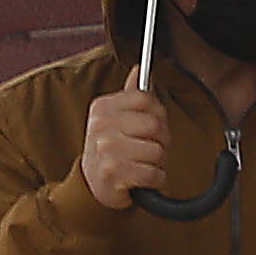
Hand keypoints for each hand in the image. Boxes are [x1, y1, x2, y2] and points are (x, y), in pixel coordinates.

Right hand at [79, 91, 172, 209]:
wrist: (93, 185)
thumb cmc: (112, 150)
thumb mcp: (115, 119)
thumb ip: (130, 96)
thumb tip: (140, 69)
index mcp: (103, 107)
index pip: (146, 98)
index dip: (159, 114)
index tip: (152, 126)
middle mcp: (101, 125)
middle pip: (156, 124)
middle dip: (162, 140)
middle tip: (150, 149)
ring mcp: (106, 148)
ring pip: (157, 150)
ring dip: (158, 163)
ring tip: (143, 164)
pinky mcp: (113, 172)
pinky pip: (153, 173)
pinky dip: (156, 180)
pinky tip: (143, 179)